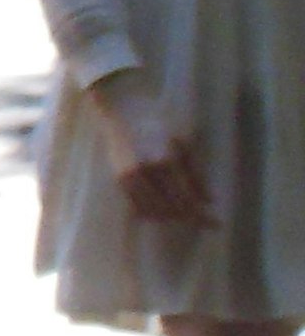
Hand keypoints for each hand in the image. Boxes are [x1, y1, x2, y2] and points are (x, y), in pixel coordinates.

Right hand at [94, 74, 214, 227]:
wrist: (122, 111)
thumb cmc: (157, 123)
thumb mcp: (183, 144)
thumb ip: (195, 174)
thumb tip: (209, 200)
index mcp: (167, 161)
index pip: (188, 198)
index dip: (203, 214)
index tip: (216, 224)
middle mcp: (148, 172)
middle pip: (172, 208)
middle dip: (190, 218)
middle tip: (204, 221)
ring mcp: (132, 176)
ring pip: (154, 210)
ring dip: (171, 217)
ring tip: (184, 216)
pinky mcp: (120, 178)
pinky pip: (136, 205)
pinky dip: (150, 213)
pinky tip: (161, 213)